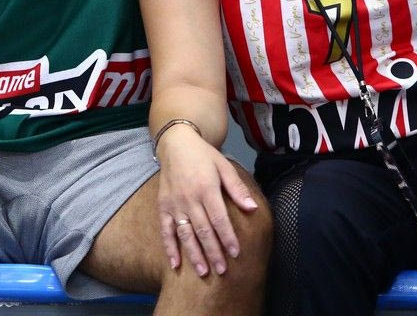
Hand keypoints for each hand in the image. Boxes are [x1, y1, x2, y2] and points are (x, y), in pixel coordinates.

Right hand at [156, 128, 258, 276]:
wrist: (176, 144)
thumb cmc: (204, 156)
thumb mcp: (224, 166)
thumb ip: (237, 189)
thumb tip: (253, 208)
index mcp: (207, 189)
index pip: (219, 219)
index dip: (227, 237)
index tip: (236, 253)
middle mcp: (189, 199)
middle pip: (203, 230)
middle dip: (213, 252)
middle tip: (222, 270)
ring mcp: (174, 204)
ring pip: (185, 234)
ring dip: (194, 254)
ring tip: (203, 272)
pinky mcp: (163, 207)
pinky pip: (165, 230)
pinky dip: (169, 248)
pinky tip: (175, 264)